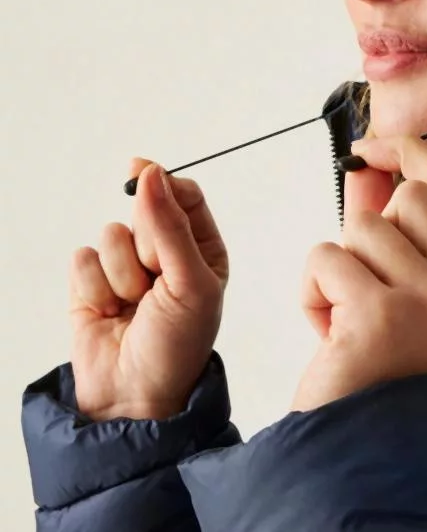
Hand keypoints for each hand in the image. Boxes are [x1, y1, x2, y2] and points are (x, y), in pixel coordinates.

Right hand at [69, 158, 228, 421]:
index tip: (144, 172)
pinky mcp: (91, 282)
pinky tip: (109, 312)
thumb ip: (171, 227)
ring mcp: (126, 265)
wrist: (133, 396)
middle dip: (146, 243)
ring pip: (111, 234)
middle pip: (144, 209)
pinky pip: (83, 258)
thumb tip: (151, 174)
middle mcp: (165, 251)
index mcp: (201, 247)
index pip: (184, 195)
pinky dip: (94, 286)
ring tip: (134, 305)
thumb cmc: (177, 344)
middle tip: (155, 279)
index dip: (164, 183)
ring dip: (121, 273)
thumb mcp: (190, 283)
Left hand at [291, 137, 426, 411]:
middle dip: (370, 233)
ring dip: (340, 267)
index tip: (372, 148)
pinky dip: (312, 291)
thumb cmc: (385, 364)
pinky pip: (326, 257)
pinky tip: (330, 332)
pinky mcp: (384, 315)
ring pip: (361, 226)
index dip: (411, 153)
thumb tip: (367, 165)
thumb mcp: (407, 291)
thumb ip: (392, 224)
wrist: (369, 445)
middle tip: (369, 287)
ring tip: (349, 316)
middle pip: (408, 197)